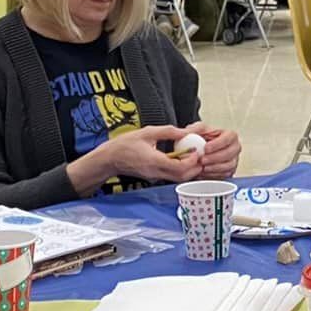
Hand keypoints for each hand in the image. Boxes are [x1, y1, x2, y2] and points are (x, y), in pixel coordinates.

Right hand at [68, 124, 200, 194]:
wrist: (109, 159)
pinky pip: (171, 176)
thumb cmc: (125, 145)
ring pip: (178, 178)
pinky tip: (182, 159)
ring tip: (193, 156)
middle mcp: (156, 173)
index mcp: (154, 161)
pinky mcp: (154, 177)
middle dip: (195, 168)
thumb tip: (186, 131)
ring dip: (189, 170)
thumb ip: (169, 132)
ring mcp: (155, 177)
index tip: (197, 150)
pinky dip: (181, 170)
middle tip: (200, 155)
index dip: (192, 161)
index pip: (180, 167)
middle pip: (182, 177)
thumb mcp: (148, 132)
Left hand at [182, 122, 240, 179]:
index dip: (218, 144)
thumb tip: (189, 131)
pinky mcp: (229, 171)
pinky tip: (204, 173)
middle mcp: (234, 148)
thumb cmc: (202, 138)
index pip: (229, 138)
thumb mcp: (198, 129)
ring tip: (202, 167)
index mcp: (230, 135)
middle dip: (215, 158)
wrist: (201, 149)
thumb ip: (194, 129)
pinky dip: (213, 175)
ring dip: (214, 168)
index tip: (206, 148)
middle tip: (202, 160)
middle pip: (230, 153)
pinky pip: (224, 175)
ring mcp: (233, 160)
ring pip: (228, 166)